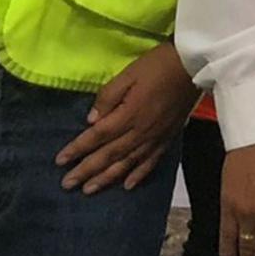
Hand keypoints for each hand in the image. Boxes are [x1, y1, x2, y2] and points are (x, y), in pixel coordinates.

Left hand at [57, 42, 196, 191]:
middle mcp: (141, 132)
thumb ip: (108, 97)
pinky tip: (127, 186)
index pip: (97, 136)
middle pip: (109, 155)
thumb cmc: (157, 65)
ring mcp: (155, 138)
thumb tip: (91, 121)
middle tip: (67, 184)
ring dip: (107, 178)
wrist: (194, 66)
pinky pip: (151, 162)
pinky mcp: (168, 138)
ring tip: (89, 190)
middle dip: (86, 170)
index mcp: (129, 114)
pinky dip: (139, 175)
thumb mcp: (128, 74)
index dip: (78, 149)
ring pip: (127, 163)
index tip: (60, 161)